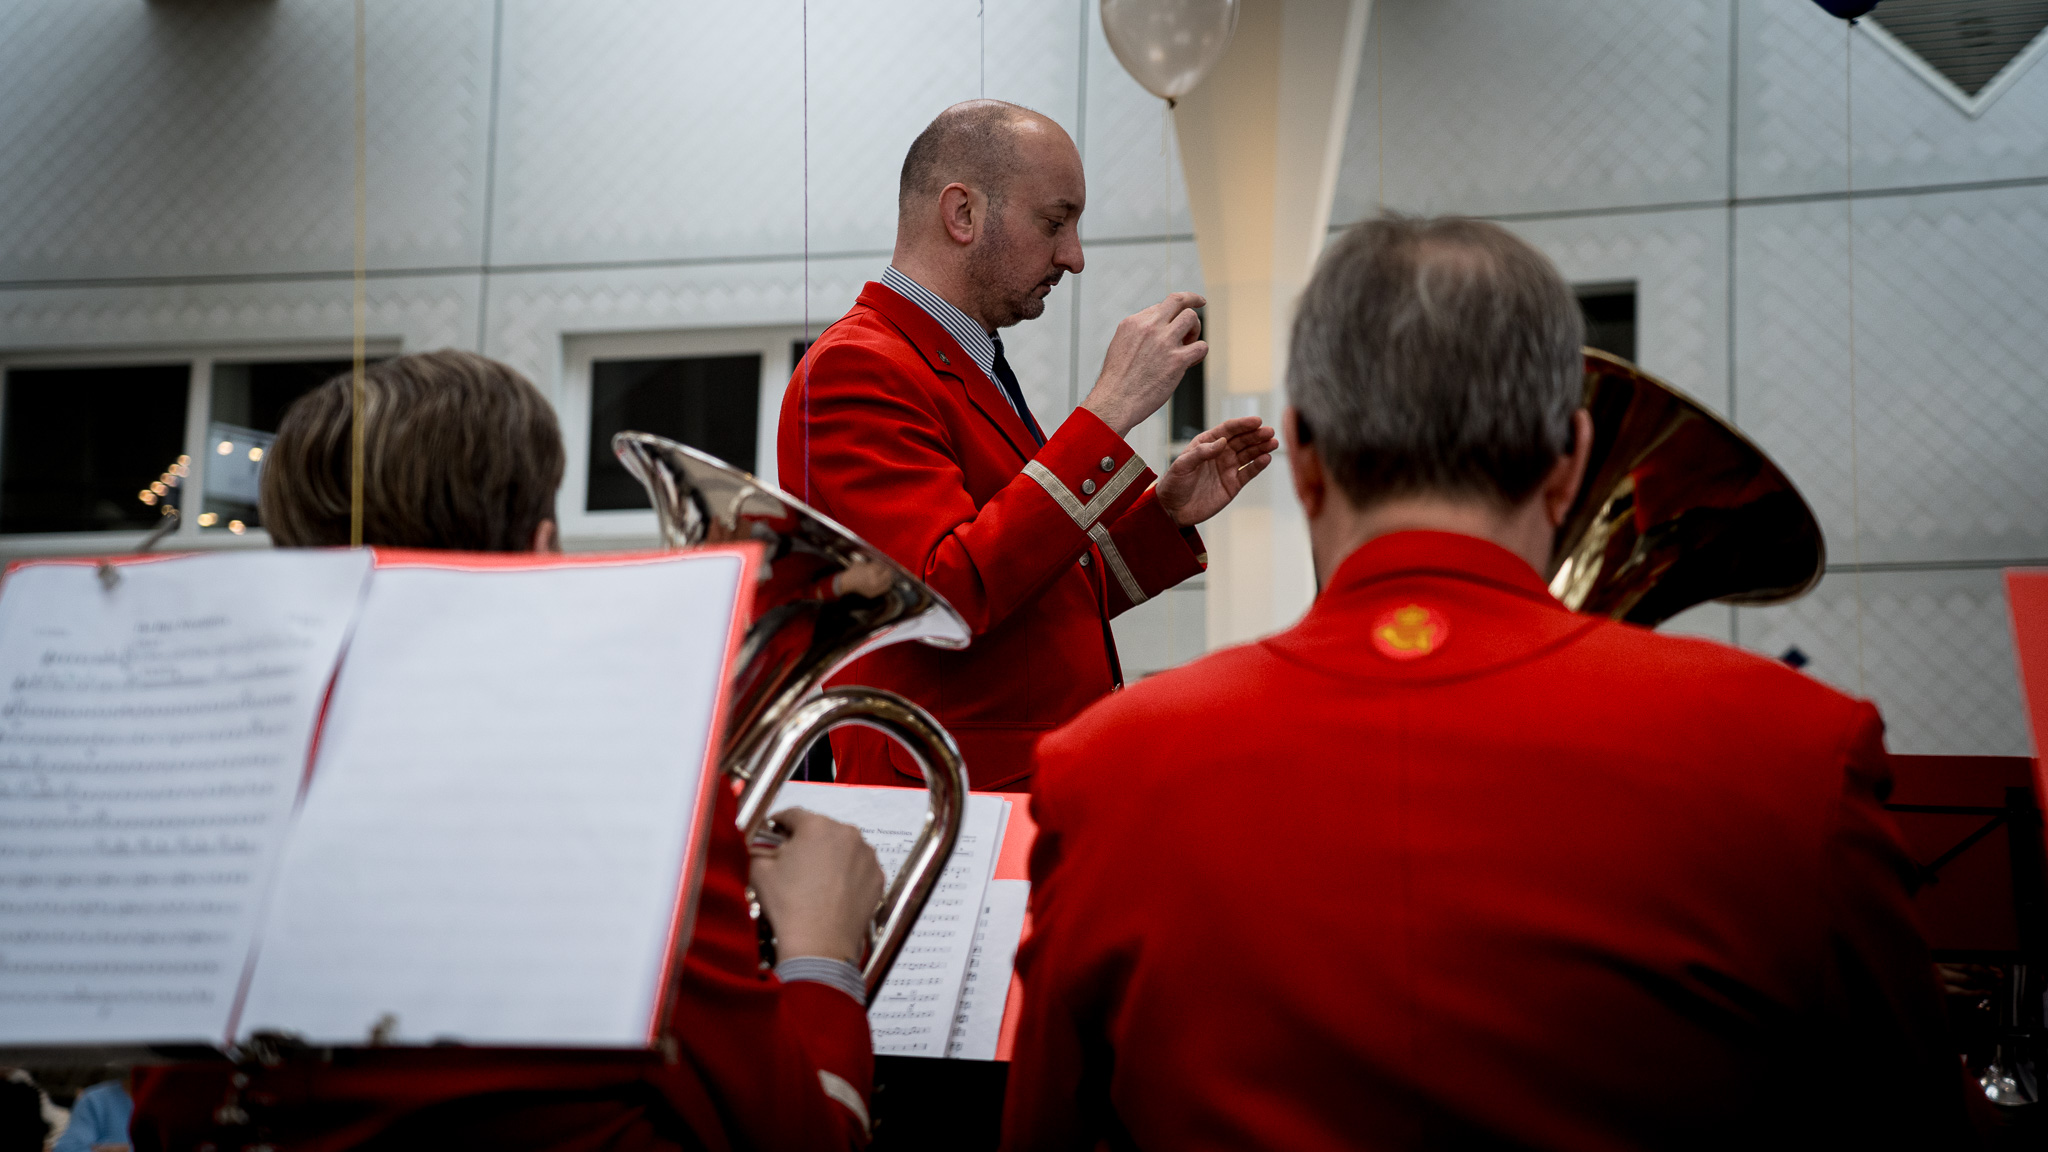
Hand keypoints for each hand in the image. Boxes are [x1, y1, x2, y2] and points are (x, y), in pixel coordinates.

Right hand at [749, 808, 884, 963]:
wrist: (819, 945)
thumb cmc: (789, 906)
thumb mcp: (760, 870)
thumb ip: (759, 848)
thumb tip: (761, 846)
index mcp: (817, 825)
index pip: (793, 815)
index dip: (778, 823)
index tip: (773, 832)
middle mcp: (847, 834)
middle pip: (820, 830)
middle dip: (805, 841)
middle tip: (791, 861)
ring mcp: (866, 856)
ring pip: (842, 848)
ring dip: (828, 856)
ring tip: (813, 880)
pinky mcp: (877, 877)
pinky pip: (858, 867)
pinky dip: (846, 874)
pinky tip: (831, 891)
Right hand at [1080, 292, 1206, 435]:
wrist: (1115, 401)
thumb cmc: (1118, 380)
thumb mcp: (1120, 346)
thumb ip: (1138, 334)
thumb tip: (1156, 329)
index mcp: (1133, 322)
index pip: (1160, 306)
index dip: (1171, 314)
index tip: (1178, 316)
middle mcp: (1149, 327)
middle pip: (1178, 300)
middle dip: (1193, 299)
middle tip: (1201, 303)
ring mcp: (1164, 342)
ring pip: (1192, 318)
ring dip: (1195, 329)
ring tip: (1189, 343)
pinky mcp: (1177, 360)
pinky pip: (1201, 346)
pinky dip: (1200, 352)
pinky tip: (1192, 361)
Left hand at [1156, 417, 1277, 526]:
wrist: (1173, 510)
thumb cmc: (1174, 484)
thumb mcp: (1182, 465)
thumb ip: (1201, 452)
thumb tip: (1222, 442)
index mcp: (1206, 444)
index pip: (1227, 430)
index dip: (1242, 425)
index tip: (1256, 421)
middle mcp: (1219, 453)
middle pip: (1242, 440)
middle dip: (1256, 435)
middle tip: (1269, 432)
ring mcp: (1228, 468)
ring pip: (1248, 454)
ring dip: (1261, 448)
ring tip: (1273, 443)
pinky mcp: (1233, 484)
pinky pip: (1249, 472)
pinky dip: (1258, 465)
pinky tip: (1266, 458)